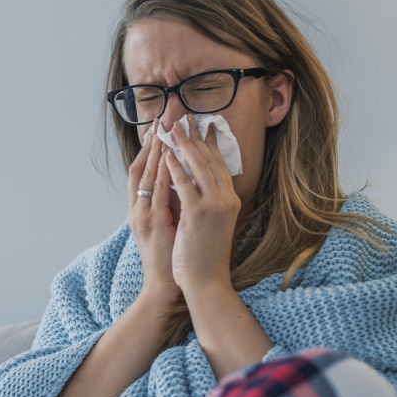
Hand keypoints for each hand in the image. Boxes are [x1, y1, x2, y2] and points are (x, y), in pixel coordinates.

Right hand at [126, 126, 182, 305]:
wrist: (167, 286)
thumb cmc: (171, 258)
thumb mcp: (169, 226)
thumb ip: (170, 203)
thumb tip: (180, 181)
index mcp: (141, 209)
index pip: (144, 170)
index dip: (151, 147)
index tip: (160, 125)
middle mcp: (138, 210)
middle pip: (142, 168)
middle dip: (153, 141)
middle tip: (162, 117)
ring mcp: (143, 216)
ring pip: (147, 176)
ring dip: (156, 151)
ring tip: (164, 128)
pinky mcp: (153, 225)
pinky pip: (157, 194)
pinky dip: (162, 174)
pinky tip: (168, 158)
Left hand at [163, 119, 242, 293]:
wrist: (206, 281)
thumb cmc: (205, 256)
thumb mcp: (212, 224)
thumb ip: (208, 202)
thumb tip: (198, 184)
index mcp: (229, 200)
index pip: (219, 164)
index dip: (210, 143)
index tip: (203, 125)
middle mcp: (226, 199)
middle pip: (210, 159)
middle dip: (196, 136)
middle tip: (185, 116)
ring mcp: (214, 206)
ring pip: (199, 167)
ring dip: (184, 144)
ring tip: (173, 127)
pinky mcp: (199, 214)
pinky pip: (185, 185)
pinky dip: (176, 167)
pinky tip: (167, 154)